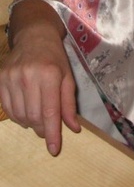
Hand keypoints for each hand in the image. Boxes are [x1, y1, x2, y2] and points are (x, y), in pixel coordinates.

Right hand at [0, 24, 79, 154]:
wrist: (34, 36)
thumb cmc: (55, 57)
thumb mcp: (68, 77)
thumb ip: (69, 104)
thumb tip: (73, 128)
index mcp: (50, 74)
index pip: (50, 111)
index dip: (52, 133)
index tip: (54, 150)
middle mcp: (29, 76)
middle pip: (33, 116)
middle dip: (42, 128)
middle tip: (48, 129)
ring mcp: (11, 78)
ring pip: (19, 115)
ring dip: (29, 123)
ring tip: (37, 117)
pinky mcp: (0, 79)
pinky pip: (7, 109)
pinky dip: (17, 116)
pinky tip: (26, 111)